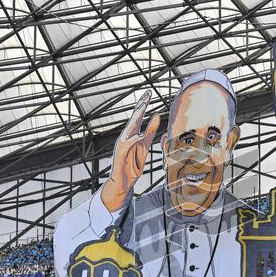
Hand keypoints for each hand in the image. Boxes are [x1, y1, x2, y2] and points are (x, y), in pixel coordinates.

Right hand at [100, 91, 159, 211]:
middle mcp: (126, 136)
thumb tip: (156, 116)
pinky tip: (139, 136)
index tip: (149, 93)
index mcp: (133, 134)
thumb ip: (149, 132)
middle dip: (140, 106)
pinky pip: (127, 145)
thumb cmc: (132, 164)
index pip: (138, 117)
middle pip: (134, 119)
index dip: (143, 105)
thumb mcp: (144, 146)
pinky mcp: (120, 154)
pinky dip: (133, 140)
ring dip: (136, 118)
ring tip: (144, 107)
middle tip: (146, 95)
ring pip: (130, 129)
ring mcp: (122, 144)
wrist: (123, 182)